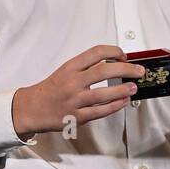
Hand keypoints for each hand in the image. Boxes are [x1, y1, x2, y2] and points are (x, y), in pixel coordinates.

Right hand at [11, 44, 143, 137]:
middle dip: (127, 69)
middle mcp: (72, 82)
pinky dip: (115, 106)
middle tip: (138, 71)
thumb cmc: (50, 90)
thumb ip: (86, 68)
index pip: (96, 53)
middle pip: (105, 70)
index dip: (115, 52)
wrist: (30, 109)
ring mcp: (74, 100)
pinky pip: (100, 111)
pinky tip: (123, 101)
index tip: (124, 56)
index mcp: (69, 68)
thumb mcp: (64, 71)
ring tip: (134, 87)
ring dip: (124, 90)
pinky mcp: (76, 116)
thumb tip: (114, 64)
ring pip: (104, 94)